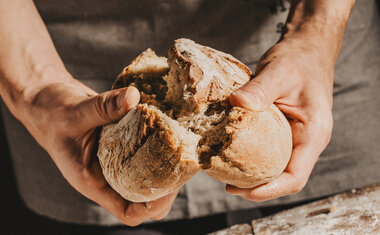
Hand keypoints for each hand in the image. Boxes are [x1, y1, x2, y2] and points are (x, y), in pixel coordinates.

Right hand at [21, 76, 176, 225]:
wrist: (47, 101)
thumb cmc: (51, 113)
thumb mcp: (74, 111)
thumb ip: (103, 107)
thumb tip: (133, 97)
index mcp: (94, 182)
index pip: (128, 211)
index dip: (152, 205)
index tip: (170, 184)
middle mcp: (108, 175)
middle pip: (145, 198)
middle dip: (167, 186)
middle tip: (182, 161)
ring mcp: (117, 161)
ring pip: (148, 175)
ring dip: (166, 164)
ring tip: (180, 145)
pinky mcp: (123, 144)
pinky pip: (145, 151)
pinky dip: (159, 144)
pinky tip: (169, 127)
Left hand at [227, 34, 333, 200]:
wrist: (306, 49)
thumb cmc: (298, 60)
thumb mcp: (280, 72)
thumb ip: (260, 89)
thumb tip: (234, 104)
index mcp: (313, 134)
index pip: (295, 177)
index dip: (269, 190)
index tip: (241, 191)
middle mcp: (305, 141)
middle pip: (283, 177)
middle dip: (256, 187)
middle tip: (227, 185)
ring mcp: (295, 137)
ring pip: (275, 167)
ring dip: (253, 174)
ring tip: (225, 173)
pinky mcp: (283, 130)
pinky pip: (268, 151)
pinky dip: (251, 157)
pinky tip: (230, 152)